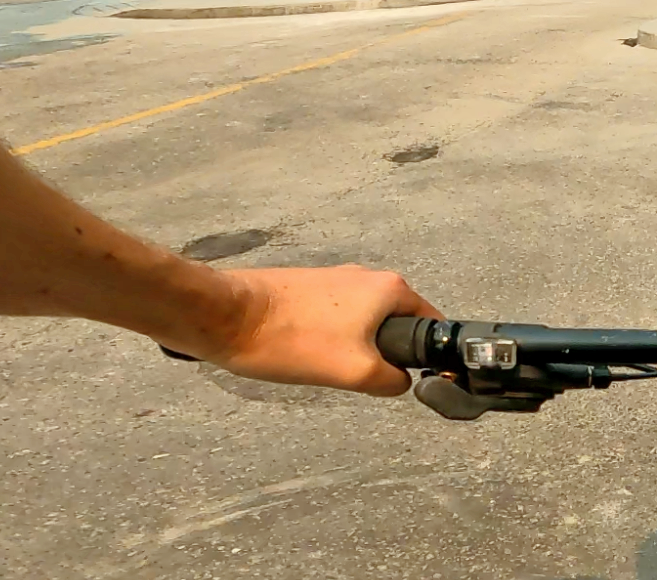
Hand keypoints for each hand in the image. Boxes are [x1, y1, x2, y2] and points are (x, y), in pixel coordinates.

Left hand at [193, 266, 442, 396]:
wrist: (226, 316)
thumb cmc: (294, 341)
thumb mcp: (356, 372)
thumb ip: (393, 380)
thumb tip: (401, 381)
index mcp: (391, 288)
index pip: (430, 324)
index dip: (423, 355)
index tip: (403, 377)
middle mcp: (369, 275)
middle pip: (395, 323)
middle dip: (382, 351)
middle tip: (357, 375)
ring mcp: (337, 277)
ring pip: (363, 322)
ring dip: (353, 345)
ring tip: (325, 365)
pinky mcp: (309, 285)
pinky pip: (336, 316)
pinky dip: (329, 336)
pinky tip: (306, 351)